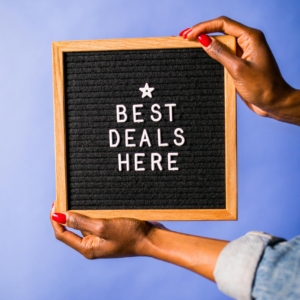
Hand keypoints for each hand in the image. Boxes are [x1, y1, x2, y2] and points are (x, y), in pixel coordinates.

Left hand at [51, 203, 227, 280]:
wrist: (152, 237)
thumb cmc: (131, 234)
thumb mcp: (103, 227)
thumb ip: (81, 222)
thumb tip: (60, 216)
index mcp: (88, 247)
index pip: (62, 234)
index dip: (56, 219)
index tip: (56, 202)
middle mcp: (92, 244)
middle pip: (72, 227)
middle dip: (67, 213)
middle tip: (66, 196)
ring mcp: (101, 237)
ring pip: (84, 222)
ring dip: (80, 210)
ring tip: (79, 196)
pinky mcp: (109, 230)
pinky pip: (96, 220)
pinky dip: (92, 211)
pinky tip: (95, 200)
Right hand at [180, 16, 299, 124]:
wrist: (274, 103)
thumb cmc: (262, 87)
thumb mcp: (238, 69)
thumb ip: (220, 53)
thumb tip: (203, 40)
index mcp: (251, 37)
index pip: (223, 24)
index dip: (203, 27)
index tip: (189, 35)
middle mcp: (247, 42)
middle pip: (220, 31)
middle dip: (202, 32)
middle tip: (184, 37)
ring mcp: (243, 53)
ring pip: (221, 43)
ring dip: (205, 43)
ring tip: (188, 44)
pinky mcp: (239, 64)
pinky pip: (223, 55)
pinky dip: (211, 54)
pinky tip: (201, 56)